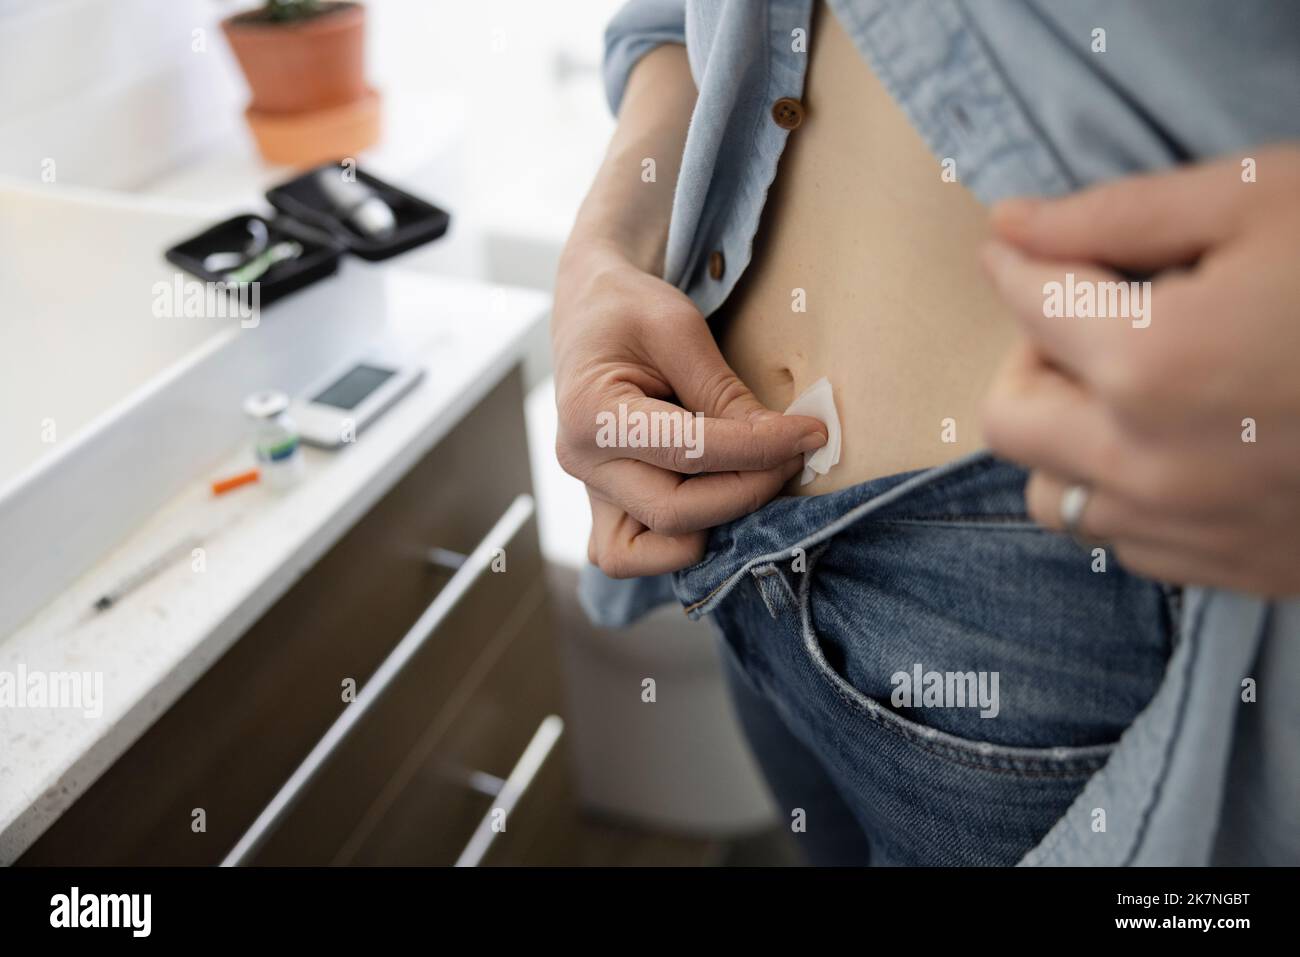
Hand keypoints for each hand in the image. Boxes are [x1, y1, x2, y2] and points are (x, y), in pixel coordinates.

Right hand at [553, 242, 826, 577]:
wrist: (590, 311)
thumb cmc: (630, 310)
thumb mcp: (680, 331)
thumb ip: (725, 395)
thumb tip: (783, 443)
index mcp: (591, 413)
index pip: (690, 451)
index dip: (760, 449)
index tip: (810, 434)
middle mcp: (581, 462)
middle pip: (675, 512)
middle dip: (746, 492)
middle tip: (791, 457)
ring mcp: (589, 490)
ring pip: (652, 549)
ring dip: (712, 527)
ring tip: (749, 482)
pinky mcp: (602, 504)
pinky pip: (630, 553)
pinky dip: (673, 547)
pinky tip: (713, 509)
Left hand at [981, 146, 1299, 595]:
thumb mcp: (1264, 199)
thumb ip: (1115, 216)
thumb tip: (1010, 227)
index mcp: (1151, 363)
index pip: (1025, 302)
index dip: (1021, 262)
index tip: (1032, 249)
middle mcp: (1152, 465)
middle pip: (1012, 419)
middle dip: (1031, 357)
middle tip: (1093, 317)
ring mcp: (1194, 531)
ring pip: (1054, 496)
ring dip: (1068, 436)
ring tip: (1137, 385)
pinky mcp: (1239, 572)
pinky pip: (1124, 541)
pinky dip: (1125, 490)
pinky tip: (1186, 442)